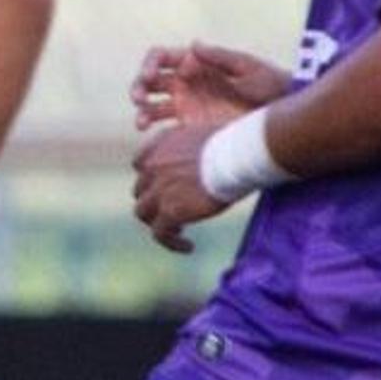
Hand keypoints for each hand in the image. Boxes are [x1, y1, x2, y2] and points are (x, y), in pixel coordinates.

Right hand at [131, 40, 289, 130]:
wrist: (281, 117)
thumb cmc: (270, 86)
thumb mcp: (248, 68)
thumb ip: (220, 57)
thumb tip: (193, 45)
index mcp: (195, 64)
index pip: (161, 57)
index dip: (150, 64)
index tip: (150, 76)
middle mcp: (185, 83)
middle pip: (149, 80)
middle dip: (138, 87)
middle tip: (139, 98)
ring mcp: (185, 105)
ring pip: (150, 104)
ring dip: (141, 110)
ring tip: (142, 122)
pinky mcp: (188, 126)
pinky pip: (162, 127)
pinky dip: (152, 130)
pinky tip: (150, 135)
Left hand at [131, 119, 234, 253]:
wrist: (238, 155)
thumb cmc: (237, 142)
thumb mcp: (209, 133)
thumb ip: (196, 144)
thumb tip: (207, 152)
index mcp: (162, 143)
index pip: (141, 162)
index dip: (151, 177)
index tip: (164, 186)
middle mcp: (154, 165)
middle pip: (142, 189)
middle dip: (155, 200)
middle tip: (173, 209)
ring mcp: (159, 189)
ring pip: (144, 212)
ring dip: (158, 222)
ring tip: (178, 229)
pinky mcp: (169, 210)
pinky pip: (160, 233)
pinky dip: (171, 242)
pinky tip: (189, 247)